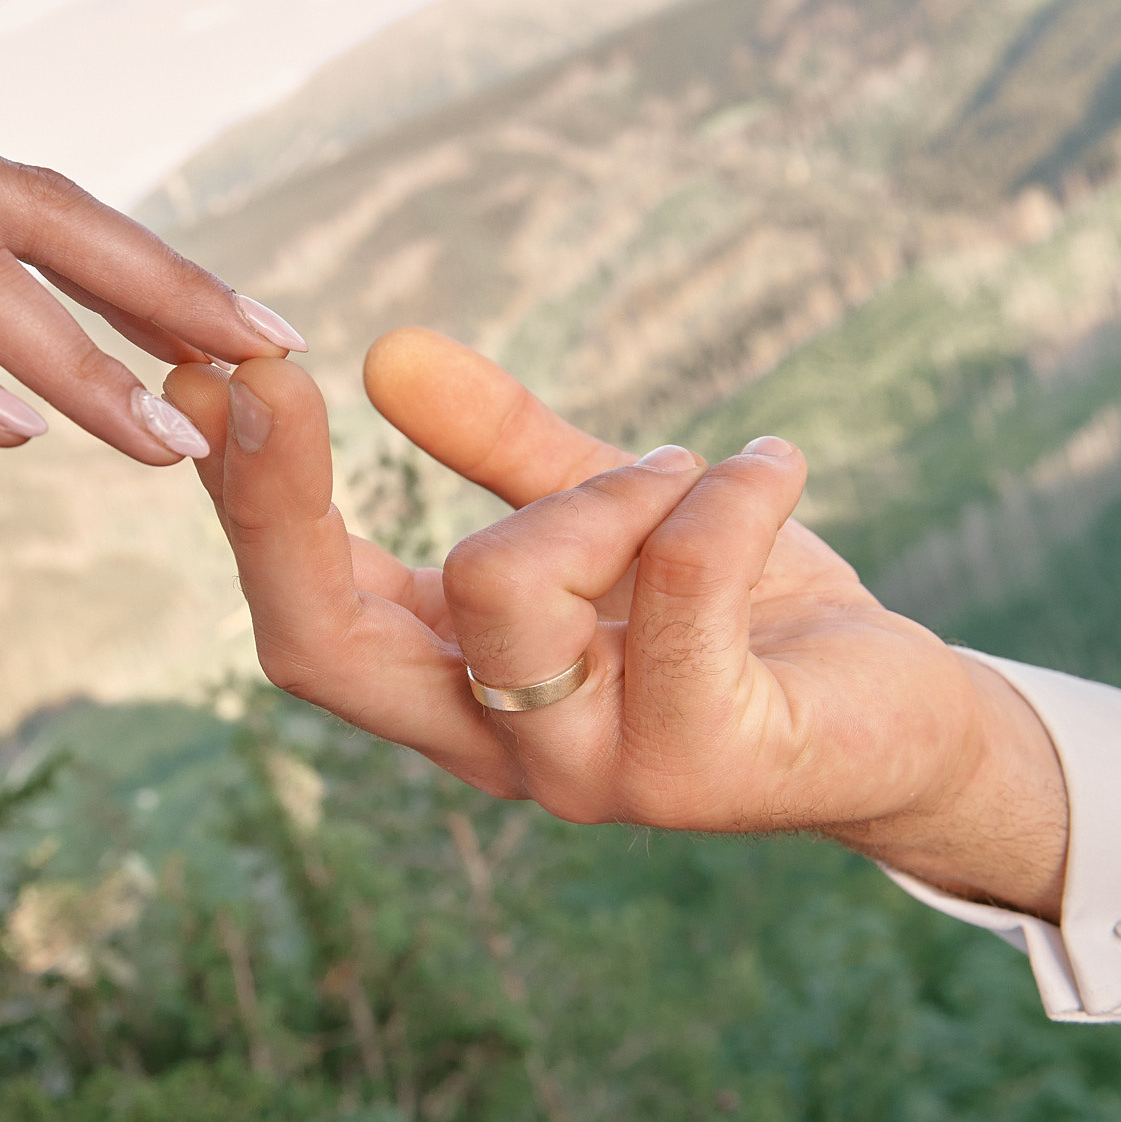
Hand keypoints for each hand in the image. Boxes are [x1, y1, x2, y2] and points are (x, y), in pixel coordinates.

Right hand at [165, 329, 1068, 918]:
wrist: (904, 723)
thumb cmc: (745, 618)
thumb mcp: (612, 513)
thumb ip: (506, 447)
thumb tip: (385, 352)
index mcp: (455, 685)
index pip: (300, 612)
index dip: (245, 501)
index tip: (216, 363)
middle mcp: (493, 744)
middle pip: (317, 641)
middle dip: (282, 490)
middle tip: (278, 364)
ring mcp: (586, 769)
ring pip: (499, 584)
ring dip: (599, 485)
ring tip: (688, 472)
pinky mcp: (703, 764)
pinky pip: (676, 576)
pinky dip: (723, 491)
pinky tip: (775, 472)